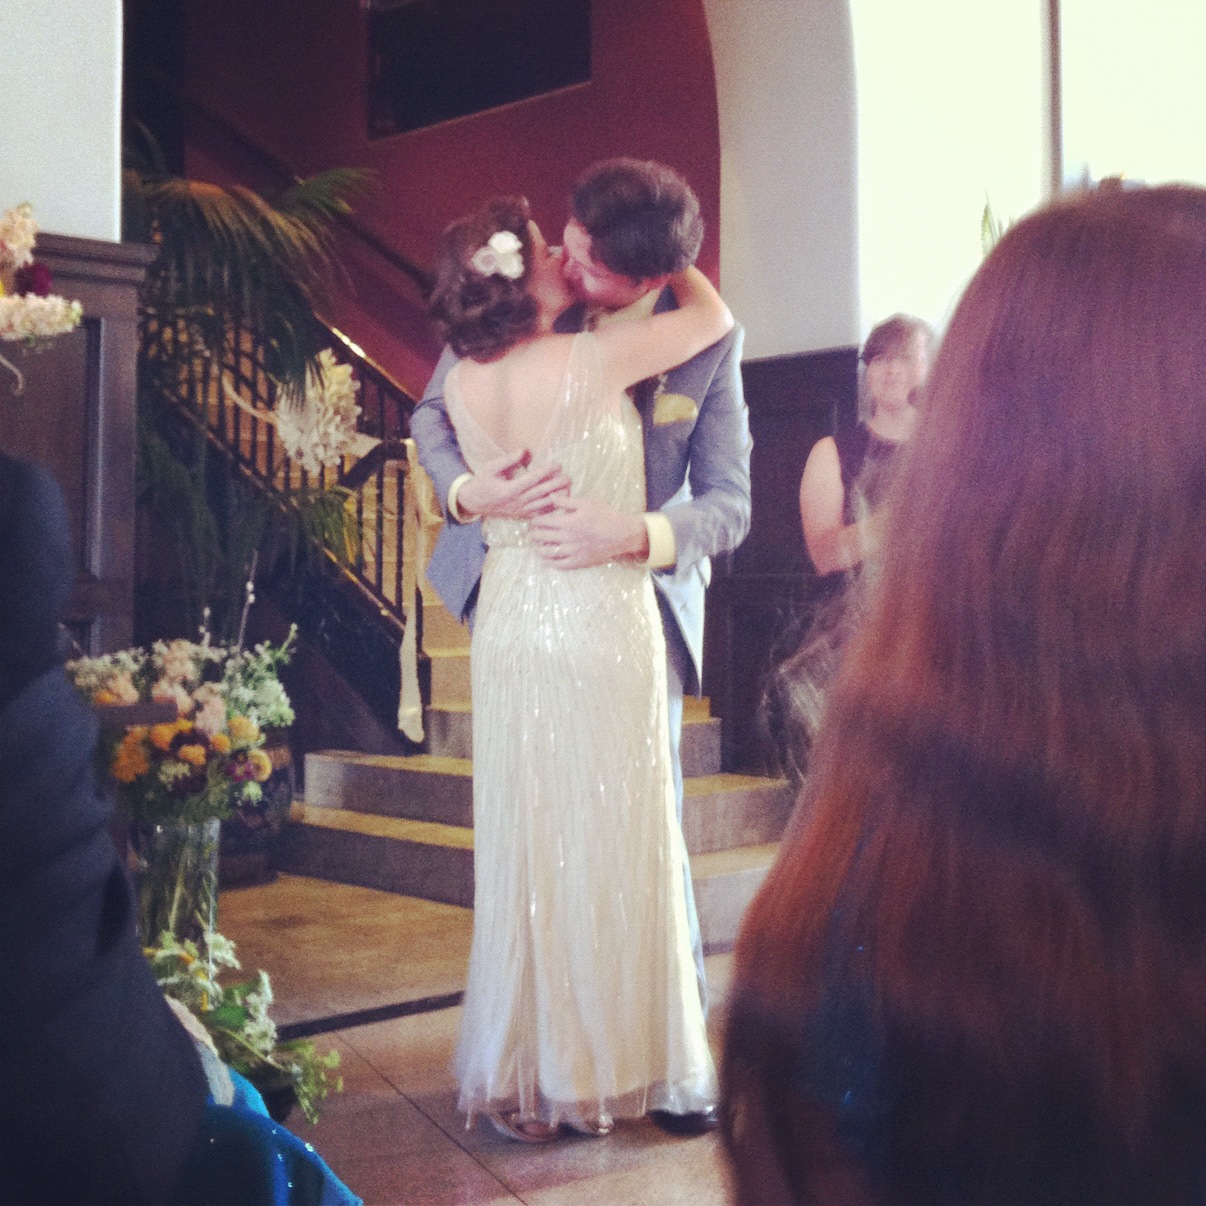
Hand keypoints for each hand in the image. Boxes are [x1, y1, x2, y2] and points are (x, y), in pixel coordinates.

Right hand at [456, 450, 570, 520]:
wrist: (475, 503)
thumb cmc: (483, 482)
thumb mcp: (490, 468)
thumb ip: (507, 459)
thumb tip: (523, 450)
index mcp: (510, 489)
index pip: (532, 479)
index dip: (546, 471)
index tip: (557, 465)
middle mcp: (517, 501)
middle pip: (541, 492)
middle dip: (556, 484)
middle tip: (568, 477)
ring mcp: (521, 510)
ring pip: (542, 504)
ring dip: (557, 497)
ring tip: (569, 489)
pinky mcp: (522, 515)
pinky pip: (539, 514)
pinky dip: (551, 510)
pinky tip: (561, 504)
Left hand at [529, 497, 648, 568]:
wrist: (622, 534)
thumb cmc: (605, 515)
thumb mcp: (586, 503)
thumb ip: (566, 500)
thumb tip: (550, 496)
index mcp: (567, 522)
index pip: (543, 522)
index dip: (535, 521)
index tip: (533, 520)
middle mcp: (567, 538)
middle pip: (542, 537)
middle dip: (533, 534)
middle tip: (531, 532)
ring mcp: (572, 552)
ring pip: (547, 552)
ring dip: (537, 549)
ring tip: (534, 546)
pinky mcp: (579, 562)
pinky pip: (559, 565)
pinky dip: (549, 563)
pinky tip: (544, 560)